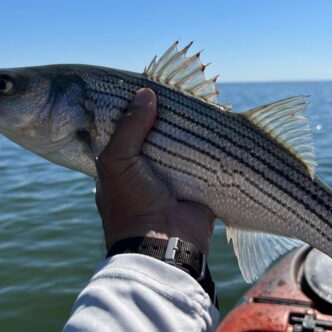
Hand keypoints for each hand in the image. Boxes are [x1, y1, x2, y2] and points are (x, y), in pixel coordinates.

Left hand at [95, 88, 214, 255]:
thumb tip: (147, 93)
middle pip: (157, 134)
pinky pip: (204, 159)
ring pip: (181, 145)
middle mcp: (147, 169)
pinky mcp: (198, 184)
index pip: (128, 129)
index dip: (136, 110)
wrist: (164, 244)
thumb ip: (128, 127)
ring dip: (189, 129)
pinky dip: (208, 145)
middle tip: (179, 90)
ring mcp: (173, 177)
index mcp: (122, 164)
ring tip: (200, 98)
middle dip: (167, 116)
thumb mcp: (116, 162)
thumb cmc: (130, 204)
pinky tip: (216, 122)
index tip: (150, 87)